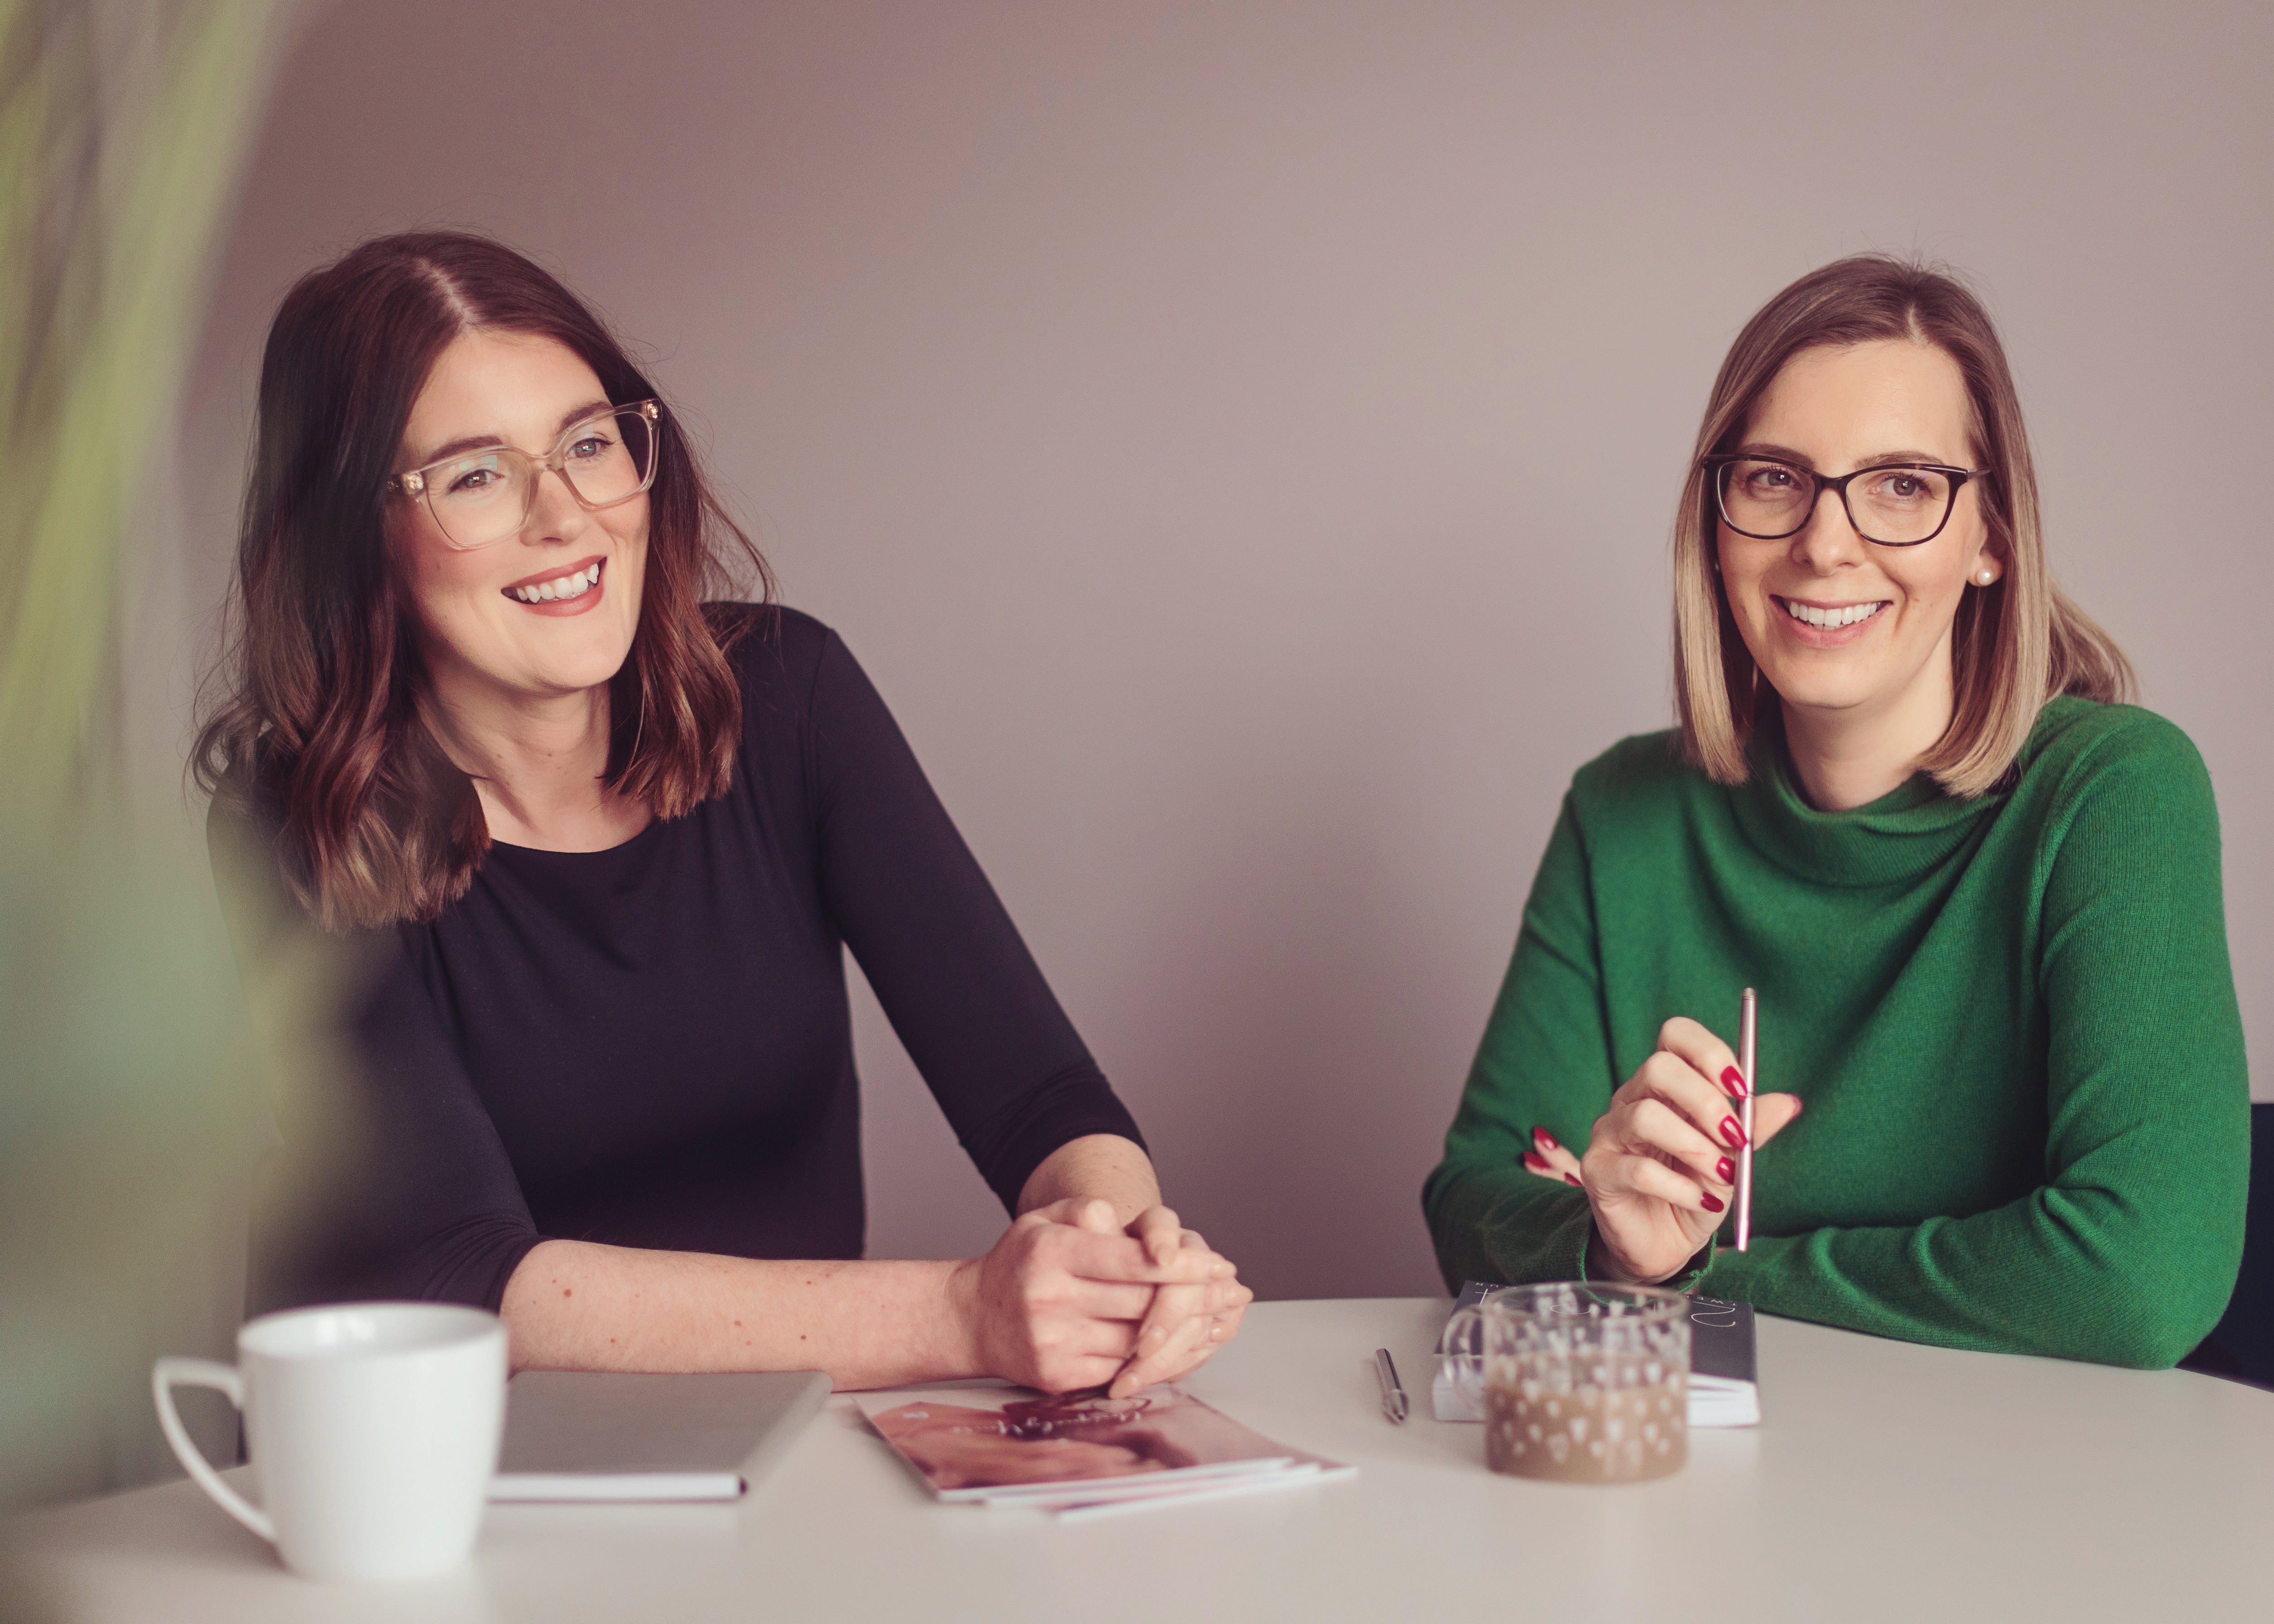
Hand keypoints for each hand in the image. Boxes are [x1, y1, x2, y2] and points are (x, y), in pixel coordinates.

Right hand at [950, 1198, 1237, 1393]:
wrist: (972, 1318)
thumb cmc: (1022, 1262)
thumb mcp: (1044, 1219)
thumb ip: (1089, 1211)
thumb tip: (1139, 1233)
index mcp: (1050, 1252)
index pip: (1132, 1261)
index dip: (1184, 1264)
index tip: (1219, 1263)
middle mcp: (1049, 1299)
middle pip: (1142, 1303)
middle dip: (1197, 1297)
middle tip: (1234, 1290)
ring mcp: (1052, 1342)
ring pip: (1137, 1340)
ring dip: (1183, 1331)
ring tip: (1220, 1317)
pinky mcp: (1057, 1376)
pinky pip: (1120, 1368)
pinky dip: (1154, 1358)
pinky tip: (1182, 1345)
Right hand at [1521, 1017, 1801, 1284]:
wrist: (1665, 1244)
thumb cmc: (1695, 1192)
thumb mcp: (1731, 1158)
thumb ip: (1752, 1128)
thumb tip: (1790, 1101)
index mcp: (1664, 1086)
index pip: (1675, 1035)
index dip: (1709, 1052)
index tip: (1741, 1089)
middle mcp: (1631, 1100)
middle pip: (1658, 1067)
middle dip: (1705, 1100)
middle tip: (1735, 1136)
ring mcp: (1610, 1134)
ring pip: (1644, 1116)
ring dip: (1695, 1146)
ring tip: (1722, 1174)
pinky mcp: (1598, 1172)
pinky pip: (1639, 1170)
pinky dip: (1680, 1187)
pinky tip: (1702, 1201)